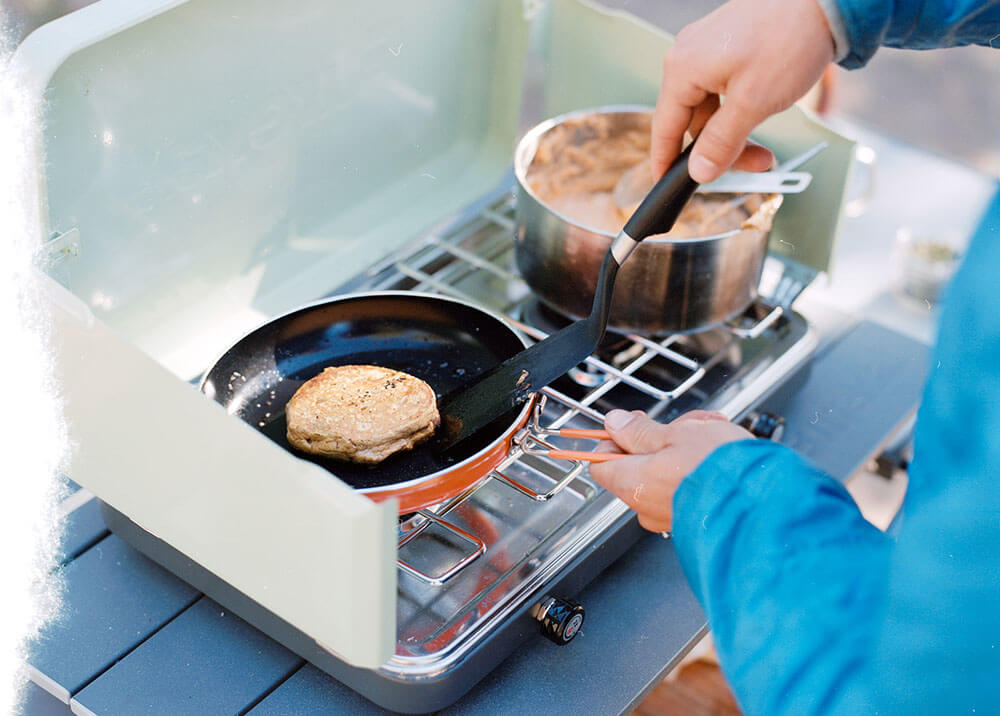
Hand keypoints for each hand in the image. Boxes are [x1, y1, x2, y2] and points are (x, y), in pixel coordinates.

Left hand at [589, 410, 751, 532]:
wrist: (766, 504)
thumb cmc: (721, 469)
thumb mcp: (676, 434)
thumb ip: (640, 431)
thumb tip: (615, 424)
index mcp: (633, 483)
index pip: (600, 462)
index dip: (613, 439)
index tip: (630, 423)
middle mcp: (646, 506)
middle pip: (637, 464)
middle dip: (659, 438)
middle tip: (685, 424)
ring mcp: (669, 516)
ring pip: (665, 472)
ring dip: (684, 448)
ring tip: (712, 434)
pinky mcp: (693, 519)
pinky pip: (685, 488)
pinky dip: (698, 468)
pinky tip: (720, 452)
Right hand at [652, 0, 836, 181]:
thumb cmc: (789, 38)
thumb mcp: (753, 102)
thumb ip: (721, 142)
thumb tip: (699, 172)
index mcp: (684, 69)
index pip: (664, 128)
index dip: (666, 162)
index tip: (667, 186)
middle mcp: (688, 57)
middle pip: (692, 121)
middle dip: (721, 149)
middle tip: (753, 166)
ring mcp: (708, 49)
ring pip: (711, 109)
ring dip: (735, 133)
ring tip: (766, 148)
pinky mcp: (729, 46)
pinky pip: (723, 90)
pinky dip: (740, 111)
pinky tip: (762, 114)